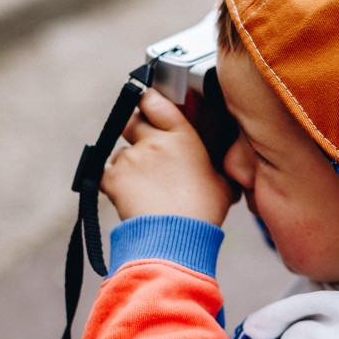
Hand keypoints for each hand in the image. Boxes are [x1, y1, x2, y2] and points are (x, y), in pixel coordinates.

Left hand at [101, 88, 235, 226]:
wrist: (175, 237)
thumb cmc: (202, 212)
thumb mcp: (224, 185)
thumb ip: (219, 169)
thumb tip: (232, 171)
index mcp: (182, 137)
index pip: (155, 102)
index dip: (148, 101)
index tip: (147, 103)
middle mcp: (154, 141)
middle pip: (131, 122)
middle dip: (133, 130)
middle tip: (142, 147)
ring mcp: (131, 158)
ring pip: (119, 152)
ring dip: (126, 163)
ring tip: (141, 187)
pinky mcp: (113, 178)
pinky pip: (106, 174)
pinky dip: (113, 183)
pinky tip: (128, 196)